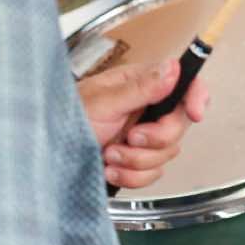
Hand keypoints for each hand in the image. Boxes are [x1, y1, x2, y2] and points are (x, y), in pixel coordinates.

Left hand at [78, 58, 208, 189]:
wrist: (47, 153)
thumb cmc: (67, 118)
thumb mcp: (104, 101)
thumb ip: (141, 87)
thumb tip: (173, 68)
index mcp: (142, 85)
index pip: (185, 84)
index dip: (196, 97)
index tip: (195, 113)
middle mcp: (147, 109)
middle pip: (179, 126)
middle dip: (155, 139)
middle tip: (131, 137)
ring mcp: (142, 137)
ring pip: (166, 154)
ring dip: (136, 160)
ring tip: (109, 154)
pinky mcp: (136, 162)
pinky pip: (152, 174)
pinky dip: (131, 176)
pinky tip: (109, 169)